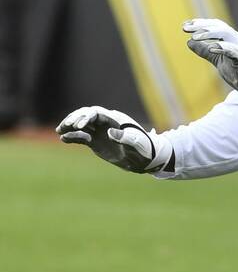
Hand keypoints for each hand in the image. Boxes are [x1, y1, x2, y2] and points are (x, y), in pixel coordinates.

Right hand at [56, 106, 173, 172]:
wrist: (143, 158)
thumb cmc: (143, 147)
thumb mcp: (136, 142)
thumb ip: (124, 137)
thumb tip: (109, 133)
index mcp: (114, 119)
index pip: (96, 113)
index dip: (86, 117)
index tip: (78, 126)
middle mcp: (105, 123)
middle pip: (86, 116)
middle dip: (75, 119)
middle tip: (65, 126)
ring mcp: (99, 132)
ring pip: (81, 125)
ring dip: (70, 126)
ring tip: (60, 131)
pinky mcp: (95, 142)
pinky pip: (81, 137)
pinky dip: (72, 137)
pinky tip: (64, 138)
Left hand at [183, 18, 237, 106]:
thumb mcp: (218, 60)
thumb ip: (204, 51)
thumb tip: (188, 42)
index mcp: (231, 39)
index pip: (215, 26)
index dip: (201, 24)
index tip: (185, 25)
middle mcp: (237, 40)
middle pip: (219, 27)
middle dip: (201, 26)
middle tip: (185, 29)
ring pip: (226, 34)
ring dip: (209, 34)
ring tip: (194, 37)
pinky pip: (233, 51)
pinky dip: (222, 47)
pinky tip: (211, 48)